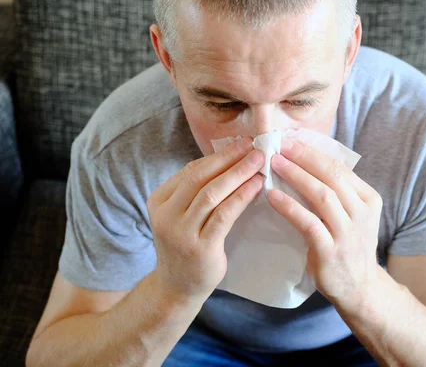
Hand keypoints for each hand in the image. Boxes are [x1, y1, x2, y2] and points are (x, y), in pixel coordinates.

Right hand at [147, 138, 264, 302]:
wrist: (177, 287)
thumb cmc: (186, 245)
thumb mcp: (181, 215)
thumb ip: (197, 192)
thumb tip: (232, 160)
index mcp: (159, 200)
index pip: (191, 170)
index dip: (218, 155)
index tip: (241, 143)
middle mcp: (166, 214)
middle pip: (200, 177)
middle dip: (229, 158)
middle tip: (254, 146)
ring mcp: (180, 232)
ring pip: (211, 193)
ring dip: (238, 174)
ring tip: (259, 162)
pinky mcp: (200, 247)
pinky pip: (223, 215)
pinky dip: (241, 196)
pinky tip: (257, 186)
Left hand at [267, 138, 382, 307]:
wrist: (358, 287)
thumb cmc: (347, 245)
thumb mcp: (351, 214)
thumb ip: (336, 191)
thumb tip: (303, 159)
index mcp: (368, 198)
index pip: (340, 167)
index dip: (313, 151)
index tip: (290, 140)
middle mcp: (362, 213)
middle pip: (332, 175)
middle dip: (303, 157)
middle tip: (279, 145)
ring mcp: (348, 233)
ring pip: (322, 195)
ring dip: (295, 176)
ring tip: (273, 163)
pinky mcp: (331, 251)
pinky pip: (309, 223)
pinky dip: (289, 207)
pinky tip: (272, 196)